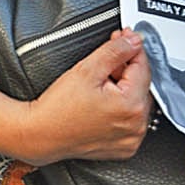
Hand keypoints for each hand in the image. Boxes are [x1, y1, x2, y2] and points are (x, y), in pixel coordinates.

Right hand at [21, 29, 151, 165]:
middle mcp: (137, 126)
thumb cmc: (58, 108)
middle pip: (141, 85)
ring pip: (136, 102)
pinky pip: (130, 120)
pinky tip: (101, 105)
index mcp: (131, 106)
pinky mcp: (125, 146)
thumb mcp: (86, 70)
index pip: (143, 67)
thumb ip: (114, 51)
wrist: (42, 133)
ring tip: (96, 89)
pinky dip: (121, 110)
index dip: (131, 48)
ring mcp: (131, 138)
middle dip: (125, 70)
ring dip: (123, 90)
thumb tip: (133, 42)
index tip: (124, 37)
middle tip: (100, 67)